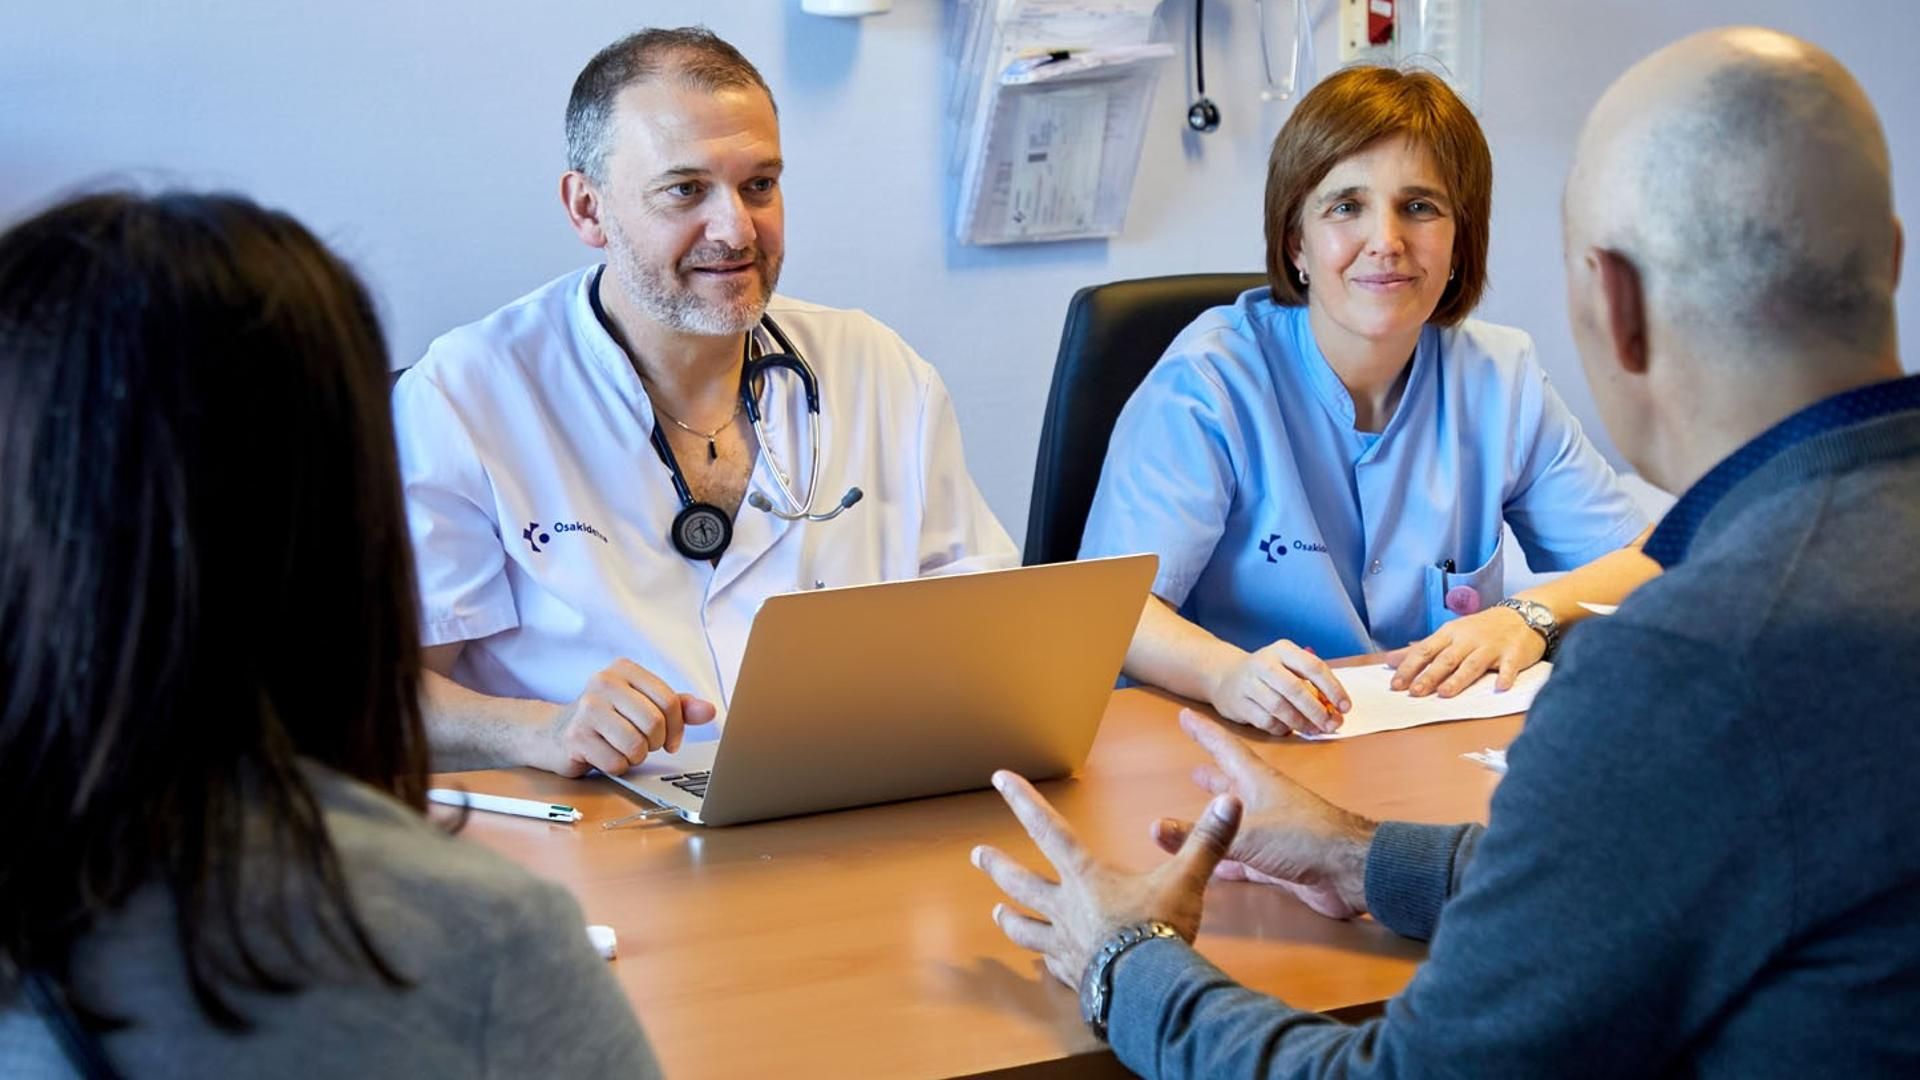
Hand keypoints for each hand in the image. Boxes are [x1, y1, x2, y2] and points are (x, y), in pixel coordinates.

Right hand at [530, 659, 717, 776]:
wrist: (553, 734)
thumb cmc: (606, 719)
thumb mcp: (642, 706)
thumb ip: (678, 707)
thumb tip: (710, 711)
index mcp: (624, 669)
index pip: (670, 701)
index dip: (677, 727)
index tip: (671, 740)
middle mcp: (603, 682)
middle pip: (654, 724)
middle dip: (655, 744)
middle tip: (644, 745)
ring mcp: (586, 708)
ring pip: (637, 745)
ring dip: (636, 757)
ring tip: (623, 749)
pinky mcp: (575, 736)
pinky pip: (616, 763)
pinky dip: (617, 767)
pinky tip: (605, 756)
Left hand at [971, 771, 1241, 988]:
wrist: (1148, 990)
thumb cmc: (1159, 929)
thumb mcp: (1186, 880)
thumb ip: (1206, 841)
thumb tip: (1231, 801)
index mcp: (1087, 877)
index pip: (1048, 829)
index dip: (1024, 802)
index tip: (999, 779)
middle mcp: (1066, 907)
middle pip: (1022, 883)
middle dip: (998, 867)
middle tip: (977, 856)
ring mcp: (1065, 944)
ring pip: (1026, 928)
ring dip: (1010, 919)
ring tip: (997, 913)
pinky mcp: (1073, 974)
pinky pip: (1052, 966)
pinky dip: (1047, 962)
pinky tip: (1043, 964)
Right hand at [1148, 710, 1375, 919]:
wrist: (1351, 870)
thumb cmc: (1303, 837)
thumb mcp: (1246, 833)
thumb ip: (1201, 835)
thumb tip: (1155, 828)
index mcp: (1258, 782)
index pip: (1225, 748)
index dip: (1205, 733)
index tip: (1185, 716)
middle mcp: (1265, 803)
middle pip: (1233, 787)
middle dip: (1213, 780)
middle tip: (1193, 772)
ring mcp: (1275, 833)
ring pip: (1239, 825)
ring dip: (1221, 823)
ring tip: (1201, 822)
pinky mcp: (1281, 862)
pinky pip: (1246, 861)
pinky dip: (1229, 863)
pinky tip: (1215, 868)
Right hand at [1205, 639, 1350, 735]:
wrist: (1225, 676)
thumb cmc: (1268, 674)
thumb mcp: (1288, 666)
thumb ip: (1311, 683)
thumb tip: (1335, 709)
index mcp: (1283, 650)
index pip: (1313, 667)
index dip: (1333, 688)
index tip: (1345, 707)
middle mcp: (1264, 663)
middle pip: (1295, 689)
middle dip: (1317, 711)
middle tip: (1331, 724)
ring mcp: (1248, 683)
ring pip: (1280, 707)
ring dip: (1301, 723)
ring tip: (1313, 730)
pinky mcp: (1239, 704)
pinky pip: (1266, 721)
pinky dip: (1282, 728)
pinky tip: (1289, 729)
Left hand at [1390, 605, 1545, 696]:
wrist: (1522, 614)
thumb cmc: (1481, 628)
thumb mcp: (1450, 633)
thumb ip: (1422, 648)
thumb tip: (1391, 660)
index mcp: (1450, 634)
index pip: (1425, 651)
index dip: (1409, 667)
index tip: (1395, 684)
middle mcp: (1468, 639)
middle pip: (1446, 659)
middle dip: (1429, 676)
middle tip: (1414, 692)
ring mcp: (1491, 646)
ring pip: (1472, 664)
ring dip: (1458, 678)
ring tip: (1445, 693)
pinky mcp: (1514, 654)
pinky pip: (1509, 666)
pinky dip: (1505, 676)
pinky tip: (1500, 687)